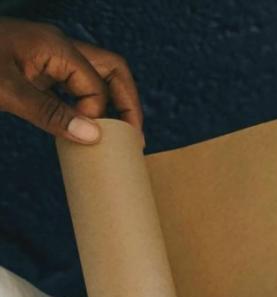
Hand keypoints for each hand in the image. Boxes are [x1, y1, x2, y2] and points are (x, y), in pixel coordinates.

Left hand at [0, 18, 140, 142]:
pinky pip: (72, 83)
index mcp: (56, 47)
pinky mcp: (35, 66)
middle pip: (111, 70)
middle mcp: (58, 47)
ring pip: (95, 77)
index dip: (98, 113)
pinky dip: (83, 103)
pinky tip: (80, 124)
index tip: (90, 138)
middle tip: (133, 136)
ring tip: (114, 134)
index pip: (96, 84)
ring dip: (106, 103)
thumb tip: (93, 136)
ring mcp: (47, 55)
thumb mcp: (6, 92)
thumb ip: (50, 114)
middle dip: (126, 102)